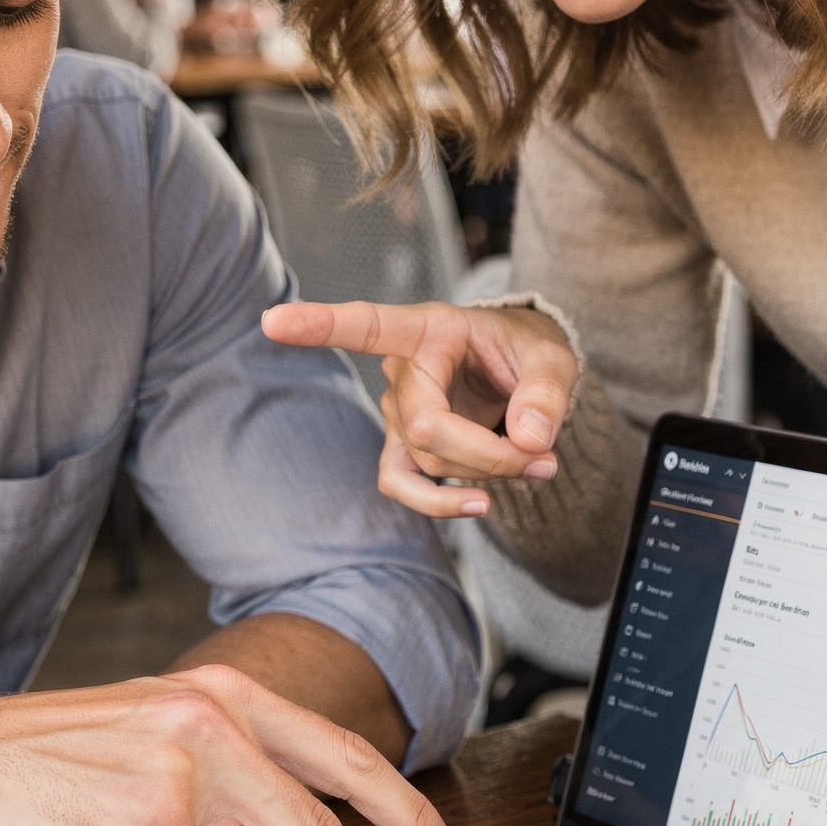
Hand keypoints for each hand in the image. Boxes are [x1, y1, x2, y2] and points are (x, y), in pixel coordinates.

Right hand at [261, 298, 578, 519]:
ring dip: (485, 471)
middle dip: (490, 453)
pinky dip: (441, 501)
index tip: (273, 321)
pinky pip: (402, 485)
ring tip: (539, 463)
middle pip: (425, 425)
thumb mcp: (553, 358)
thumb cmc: (527, 354)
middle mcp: (401, 368)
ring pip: (426, 458)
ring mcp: (396, 412)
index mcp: (429, 328)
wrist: (521, 374)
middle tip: (545, 457)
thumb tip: (529, 440)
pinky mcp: (403, 447)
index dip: (320, 324)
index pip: (368, 326)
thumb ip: (546, 393)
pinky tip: (478, 504)